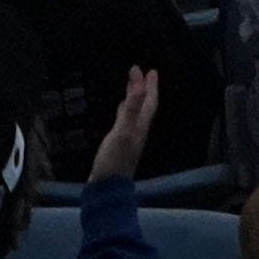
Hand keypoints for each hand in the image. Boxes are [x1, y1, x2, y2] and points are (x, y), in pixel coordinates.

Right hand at [97, 65, 160, 182]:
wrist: (107, 188)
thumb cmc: (115, 159)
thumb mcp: (123, 130)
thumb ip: (131, 106)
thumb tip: (140, 80)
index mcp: (141, 126)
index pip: (150, 102)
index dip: (151, 86)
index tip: (151, 71)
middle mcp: (138, 131)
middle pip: (145, 107)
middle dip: (145, 90)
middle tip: (145, 75)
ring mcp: (129, 138)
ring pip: (136, 114)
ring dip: (136, 99)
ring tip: (133, 88)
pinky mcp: (119, 145)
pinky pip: (125, 122)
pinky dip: (124, 112)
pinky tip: (119, 112)